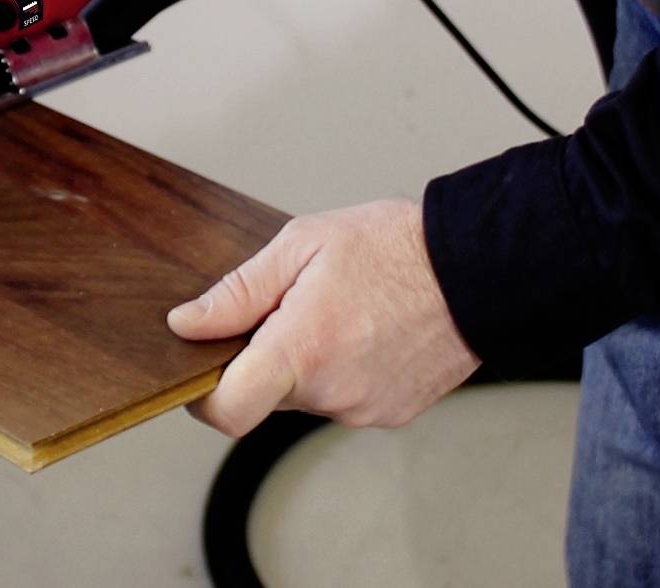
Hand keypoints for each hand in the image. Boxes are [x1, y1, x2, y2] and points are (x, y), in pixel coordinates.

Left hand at [167, 199, 478, 433]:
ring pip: (305, 396)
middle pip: (265, 396)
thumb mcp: (301, 246)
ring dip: (303, 362)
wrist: (473, 267)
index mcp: (304, 349)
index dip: (202, 397)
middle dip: (261, 357)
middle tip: (286, 306)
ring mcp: (366, 410)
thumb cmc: (390, 246)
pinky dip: (339, 370)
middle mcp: (334, 393)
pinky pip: (342, 399)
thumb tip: (187, 323)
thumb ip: (238, 291)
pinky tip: (362, 329)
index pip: (228, 410)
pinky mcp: (392, 414)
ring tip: (334, 310)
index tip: (199, 367)